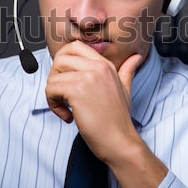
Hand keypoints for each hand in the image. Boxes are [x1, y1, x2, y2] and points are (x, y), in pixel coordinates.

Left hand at [46, 40, 167, 187]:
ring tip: (66, 108)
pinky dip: (53, 104)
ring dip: (53, 94)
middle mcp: (97, 67)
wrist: (120, 141)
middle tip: (62, 94)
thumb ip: (127, 70)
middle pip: (60, 58)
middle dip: (55, 76)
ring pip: (53, 76)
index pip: (75, 46)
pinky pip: (51, 89)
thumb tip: (135, 57)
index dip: (63, 61)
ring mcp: (87, 77)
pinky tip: (67, 115)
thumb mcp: (125, 90)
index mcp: (105, 65)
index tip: (66, 79)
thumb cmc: (119, 120)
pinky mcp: (77, 91)